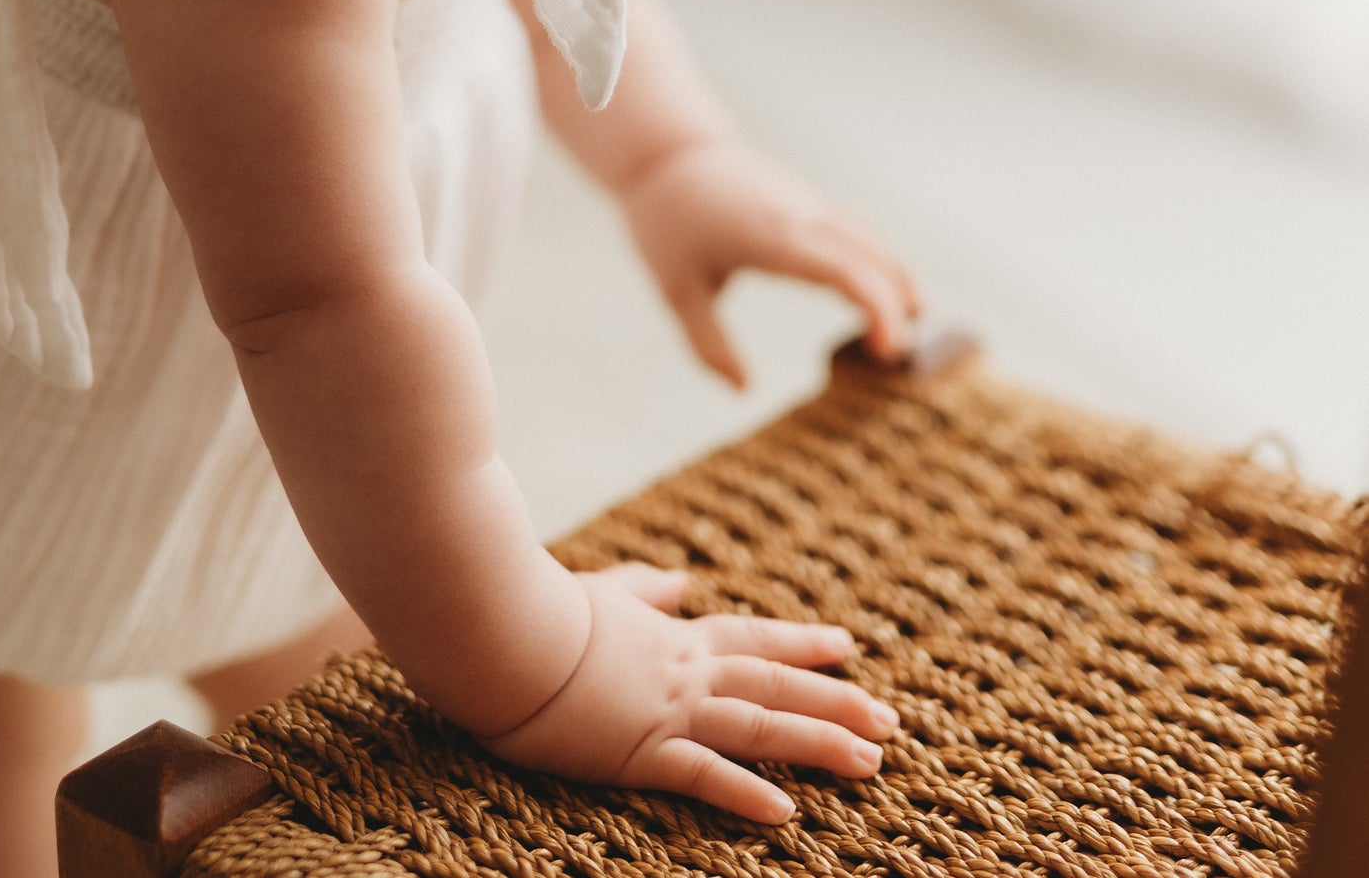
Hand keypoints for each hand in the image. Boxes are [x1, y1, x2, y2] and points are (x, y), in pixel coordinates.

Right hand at [481, 562, 895, 822]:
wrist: (501, 629)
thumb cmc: (542, 611)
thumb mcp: (605, 593)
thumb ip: (647, 590)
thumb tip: (681, 580)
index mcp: (674, 638)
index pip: (754, 637)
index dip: (804, 643)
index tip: (850, 647)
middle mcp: (684, 671)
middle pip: (775, 683)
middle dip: (837, 703)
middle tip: (891, 722)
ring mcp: (666, 710)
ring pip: (758, 725)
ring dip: (817, 743)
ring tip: (870, 763)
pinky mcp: (637, 750)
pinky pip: (701, 774)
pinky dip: (744, 791)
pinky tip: (784, 811)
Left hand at [621, 140, 919, 385]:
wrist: (669, 154)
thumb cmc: (668, 224)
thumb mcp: (675, 289)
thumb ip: (708, 343)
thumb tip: (743, 390)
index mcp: (772, 238)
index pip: (842, 269)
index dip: (875, 307)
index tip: (887, 350)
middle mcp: (801, 216)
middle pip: (869, 255)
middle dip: (895, 303)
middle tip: (902, 358)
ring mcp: (808, 204)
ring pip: (870, 238)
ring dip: (898, 275)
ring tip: (918, 321)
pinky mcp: (808, 201)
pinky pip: (858, 229)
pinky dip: (883, 258)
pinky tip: (892, 286)